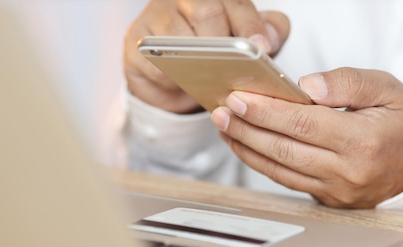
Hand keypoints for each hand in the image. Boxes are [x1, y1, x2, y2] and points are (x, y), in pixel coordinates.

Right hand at [124, 0, 290, 113]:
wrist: (172, 82)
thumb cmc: (211, 58)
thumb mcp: (247, 46)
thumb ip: (268, 35)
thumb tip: (268, 39)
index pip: (235, 2)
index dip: (250, 25)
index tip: (261, 47)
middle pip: (205, 10)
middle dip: (222, 43)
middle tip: (230, 68)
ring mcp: (154, 16)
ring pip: (176, 34)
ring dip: (195, 62)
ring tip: (208, 79)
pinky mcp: (134, 40)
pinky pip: (153, 59)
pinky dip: (170, 77)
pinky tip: (180, 83)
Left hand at [210, 68, 402, 207]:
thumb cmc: (401, 122)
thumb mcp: (386, 89)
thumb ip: (347, 82)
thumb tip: (306, 87)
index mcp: (364, 141)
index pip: (303, 124)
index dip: (266, 112)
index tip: (239, 99)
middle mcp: (348, 173)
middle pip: (284, 149)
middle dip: (247, 129)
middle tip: (221, 112)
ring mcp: (336, 192)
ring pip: (280, 170)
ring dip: (247, 148)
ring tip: (225, 127)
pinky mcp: (327, 200)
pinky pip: (286, 181)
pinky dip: (261, 163)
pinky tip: (245, 145)